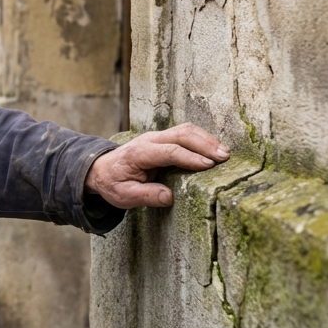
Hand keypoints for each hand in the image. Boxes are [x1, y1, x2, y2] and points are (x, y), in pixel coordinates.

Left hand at [86, 122, 228, 209]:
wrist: (102, 169)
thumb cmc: (114, 183)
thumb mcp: (124, 196)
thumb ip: (146, 196)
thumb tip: (169, 197)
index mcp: (139, 153)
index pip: (169, 151)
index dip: (190, 157)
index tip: (209, 165)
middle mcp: (150, 140)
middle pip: (181, 134)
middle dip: (205, 144)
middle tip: (224, 157)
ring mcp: (157, 137)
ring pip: (186, 130)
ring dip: (207, 139)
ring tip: (225, 153)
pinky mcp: (164, 139)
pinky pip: (185, 134)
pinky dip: (202, 139)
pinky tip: (215, 149)